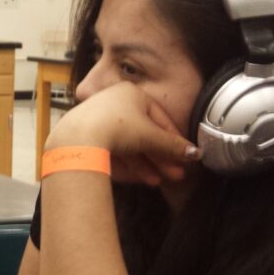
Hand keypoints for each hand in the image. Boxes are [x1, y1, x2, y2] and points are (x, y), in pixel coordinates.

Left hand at [46, 82, 199, 185]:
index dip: (174, 139)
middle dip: (161, 156)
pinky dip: (128, 163)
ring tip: (158, 181)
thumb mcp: (151, 137)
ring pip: (129, 144)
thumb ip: (173, 146)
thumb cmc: (117, 128)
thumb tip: (195, 153)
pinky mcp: (87, 135)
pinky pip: (113, 149)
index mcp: (131, 93)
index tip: (184, 156)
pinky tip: (141, 178)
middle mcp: (114, 102)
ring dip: (146, 164)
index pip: (160, 117)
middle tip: (175, 174)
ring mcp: (98, 119)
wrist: (78, 139)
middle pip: (144, 133)